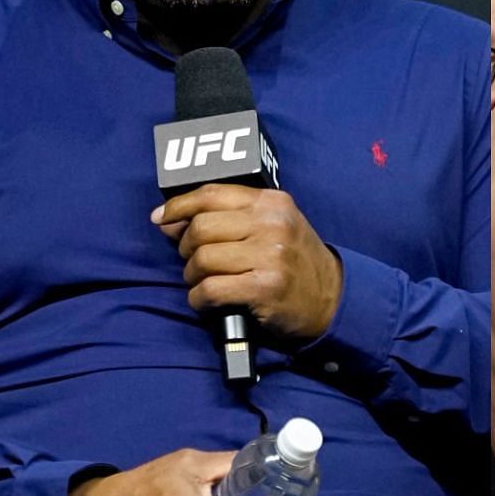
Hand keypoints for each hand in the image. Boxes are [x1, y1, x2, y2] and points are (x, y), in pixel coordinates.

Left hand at [154, 185, 344, 339]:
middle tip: (197, 262)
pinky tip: (208, 301)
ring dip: (193, 276)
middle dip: (187, 248)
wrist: (333, 298)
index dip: (178, 205)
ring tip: (205, 282)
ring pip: (202, 260)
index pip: (211, 194)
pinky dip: (200, 299)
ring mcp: (271, 256)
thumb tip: (168, 220)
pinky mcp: (265, 288)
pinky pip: (210, 290)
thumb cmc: (295, 261)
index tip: (161, 218)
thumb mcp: (273, 226)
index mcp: (272, 203)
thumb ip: (228, 218)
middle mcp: (273, 224)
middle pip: (200, 228)